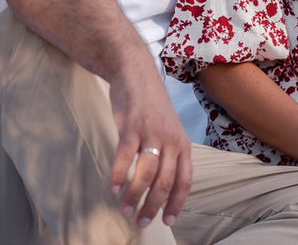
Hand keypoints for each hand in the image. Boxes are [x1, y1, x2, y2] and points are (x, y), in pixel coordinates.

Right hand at [107, 71, 192, 228]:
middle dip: (153, 207)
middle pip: (164, 182)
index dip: (176, 203)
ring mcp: (151, 133)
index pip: (184, 181)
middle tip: (141, 222)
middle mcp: (170, 140)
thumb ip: (170, 155)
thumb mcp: (170, 130)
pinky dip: (118, 175)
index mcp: (182, 144)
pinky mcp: (131, 127)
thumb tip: (164, 187)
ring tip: (125, 209)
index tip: (167, 221)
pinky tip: (113, 188)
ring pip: (145, 174)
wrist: (137, 74)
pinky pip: (125, 157)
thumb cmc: (152, 106)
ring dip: (133, 196)